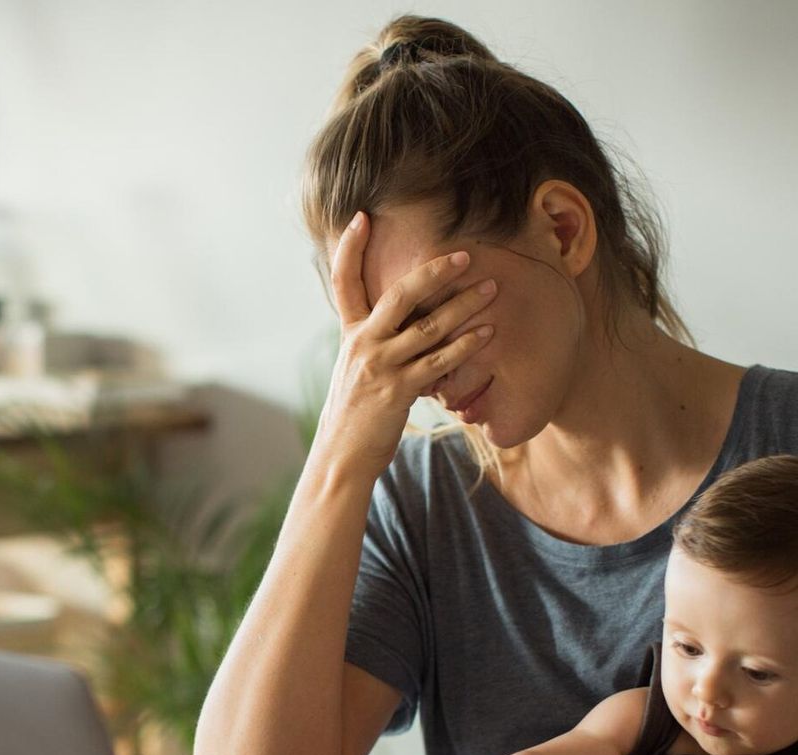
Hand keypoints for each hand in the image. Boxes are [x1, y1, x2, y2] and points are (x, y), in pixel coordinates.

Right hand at [316, 211, 497, 481]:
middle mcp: (362, 345)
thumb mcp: (355, 372)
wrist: (341, 457)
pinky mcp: (397, 391)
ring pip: (427, 327)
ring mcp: (379, 367)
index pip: (344, 282)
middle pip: (399, 294)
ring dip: (464, 306)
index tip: (362, 217)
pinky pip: (438, 362)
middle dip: (434, 271)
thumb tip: (400, 323)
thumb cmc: (354, 416)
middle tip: (465, 256)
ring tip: (492, 289)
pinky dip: (465, 346)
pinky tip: (487, 333)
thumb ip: (373, 343)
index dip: (349, 248)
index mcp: (350, 335)